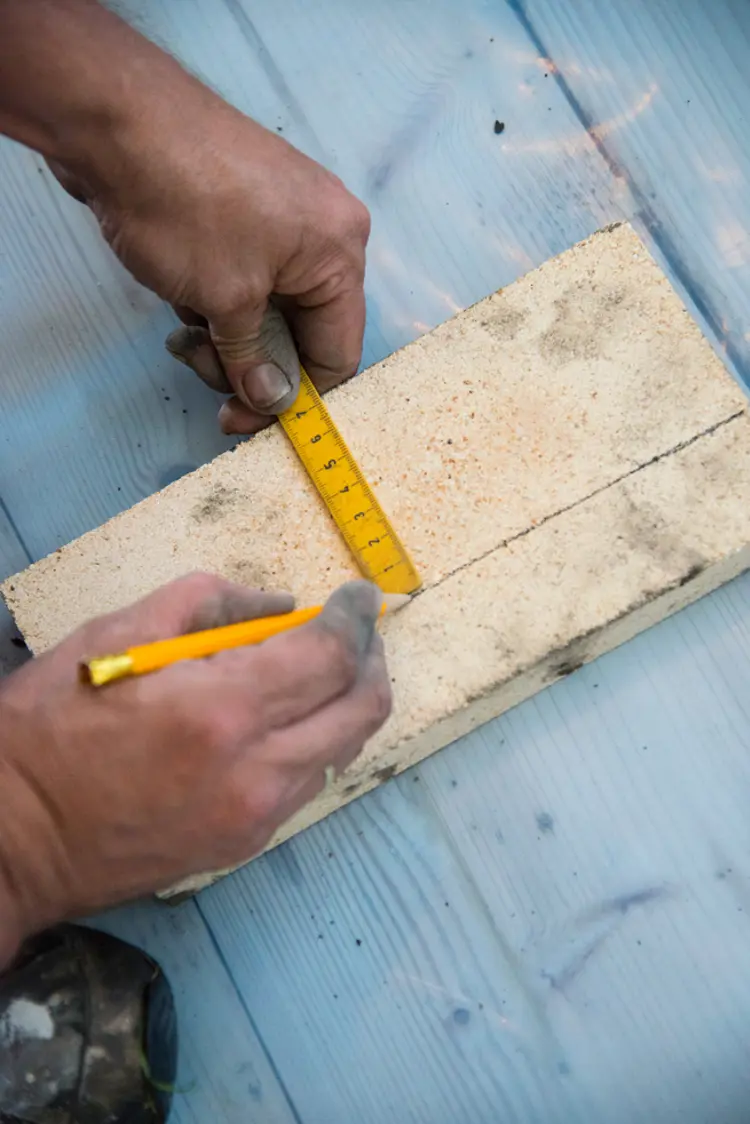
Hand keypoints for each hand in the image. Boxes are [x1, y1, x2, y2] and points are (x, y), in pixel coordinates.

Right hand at [0, 574, 390, 953]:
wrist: (15, 840)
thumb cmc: (50, 726)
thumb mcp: (115, 635)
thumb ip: (206, 602)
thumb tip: (278, 603)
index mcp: (220, 709)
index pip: (330, 657)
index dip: (356, 618)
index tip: (360, 595)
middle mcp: (255, 770)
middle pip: (361, 709)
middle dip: (371, 659)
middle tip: (357, 630)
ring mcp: (255, 816)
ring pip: (344, 749)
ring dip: (347, 702)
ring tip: (322, 670)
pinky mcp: (245, 844)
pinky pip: (309, 783)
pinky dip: (317, 741)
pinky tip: (288, 718)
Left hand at [49, 89, 369, 433]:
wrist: (118, 120)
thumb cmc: (185, 203)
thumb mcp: (225, 300)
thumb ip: (254, 359)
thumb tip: (272, 398)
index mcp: (341, 254)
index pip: (339, 353)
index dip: (297, 399)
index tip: (248, 420)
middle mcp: (325, 234)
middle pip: (302, 334)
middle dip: (251, 363)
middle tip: (204, 371)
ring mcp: (285, 218)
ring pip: (269, 311)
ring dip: (226, 335)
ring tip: (184, 328)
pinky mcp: (246, 210)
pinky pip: (246, 279)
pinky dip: (217, 301)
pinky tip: (181, 298)